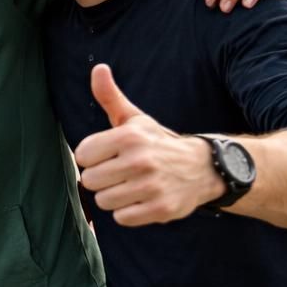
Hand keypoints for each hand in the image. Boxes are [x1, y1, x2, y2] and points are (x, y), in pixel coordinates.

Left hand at [73, 64, 223, 225]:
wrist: (203, 168)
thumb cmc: (157, 142)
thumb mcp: (134, 119)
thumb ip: (110, 97)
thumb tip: (98, 68)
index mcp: (129, 137)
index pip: (82, 156)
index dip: (92, 158)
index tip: (108, 155)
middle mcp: (141, 160)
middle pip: (90, 181)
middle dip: (102, 179)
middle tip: (121, 172)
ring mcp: (152, 186)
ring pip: (104, 201)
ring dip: (114, 197)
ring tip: (131, 186)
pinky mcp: (161, 209)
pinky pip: (122, 218)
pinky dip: (128, 212)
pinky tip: (142, 199)